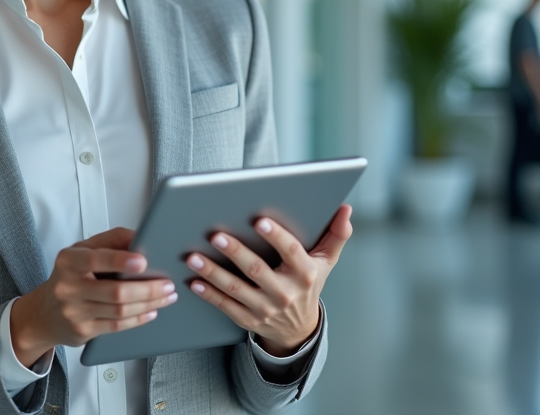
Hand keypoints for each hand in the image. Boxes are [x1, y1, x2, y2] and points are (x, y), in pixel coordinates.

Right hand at [10, 227, 178, 366]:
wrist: (44, 313)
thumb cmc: (70, 276)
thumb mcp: (83, 251)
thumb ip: (111, 241)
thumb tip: (142, 236)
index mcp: (68, 260)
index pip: (95, 260)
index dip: (120, 260)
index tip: (143, 261)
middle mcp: (68, 286)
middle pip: (114, 291)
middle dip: (147, 289)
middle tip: (168, 284)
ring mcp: (74, 312)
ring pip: (119, 310)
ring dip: (148, 303)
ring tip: (166, 296)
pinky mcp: (82, 331)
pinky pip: (116, 326)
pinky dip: (138, 319)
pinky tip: (151, 311)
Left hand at [185, 204, 352, 355]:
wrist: (299, 329)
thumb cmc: (309, 284)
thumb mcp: (326, 262)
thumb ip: (336, 235)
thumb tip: (346, 209)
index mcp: (304, 273)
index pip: (291, 251)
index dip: (276, 236)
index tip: (259, 220)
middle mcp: (285, 293)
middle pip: (257, 270)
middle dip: (235, 252)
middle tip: (215, 235)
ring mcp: (265, 309)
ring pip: (235, 289)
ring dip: (213, 272)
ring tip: (193, 257)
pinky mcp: (248, 320)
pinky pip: (225, 306)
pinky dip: (208, 294)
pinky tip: (193, 281)